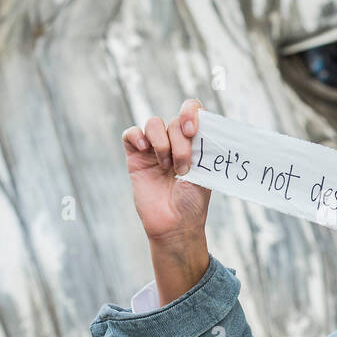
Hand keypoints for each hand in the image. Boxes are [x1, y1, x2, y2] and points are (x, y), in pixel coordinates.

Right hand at [121, 99, 210, 242]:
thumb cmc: (193, 201)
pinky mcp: (135, 157)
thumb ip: (203, 144)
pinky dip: (137, 136)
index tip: (193, 131)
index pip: (193, 111)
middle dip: (181, 143)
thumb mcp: (206, 170)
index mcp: (195, 142)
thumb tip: (203, 120)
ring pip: (153, 123)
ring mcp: (154, 148)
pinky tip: (144, 150)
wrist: (175, 224)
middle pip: (174, 121)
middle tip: (183, 168)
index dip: (192, 113)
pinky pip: (131, 134)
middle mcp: (175, 142)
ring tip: (166, 166)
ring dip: (162, 143)